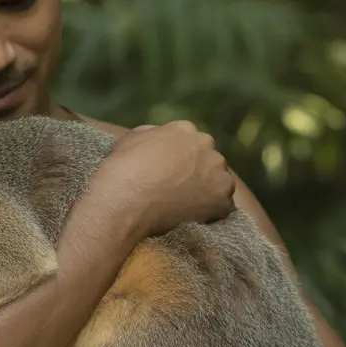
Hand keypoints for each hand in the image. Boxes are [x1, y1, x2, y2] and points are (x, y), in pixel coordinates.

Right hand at [99, 120, 235, 237]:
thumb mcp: (130, 139)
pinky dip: (209, 213)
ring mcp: (218, 173)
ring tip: (185, 206)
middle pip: (208, 159)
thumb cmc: (122, 168)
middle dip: (197, 172)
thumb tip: (158, 138)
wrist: (126, 200)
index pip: (190, 142)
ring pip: (218, 182)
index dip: (181, 159)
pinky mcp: (223, 200)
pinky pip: (221, 207)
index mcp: (185, 130)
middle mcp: (207, 146)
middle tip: (178, 189)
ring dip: (207, 192)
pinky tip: (190, 217)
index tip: (170, 172)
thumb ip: (151, 135)